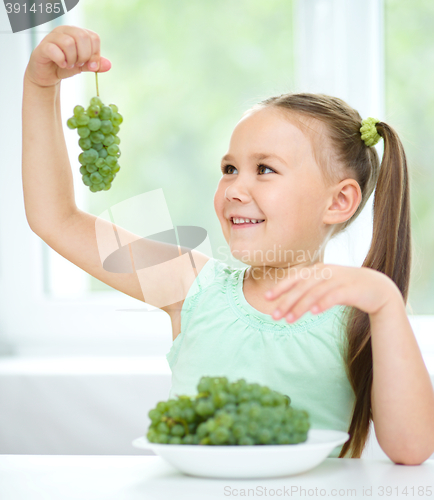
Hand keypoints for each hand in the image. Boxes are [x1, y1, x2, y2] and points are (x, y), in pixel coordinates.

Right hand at [25, 25, 110, 87]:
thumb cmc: (66, 66)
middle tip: (79, 64)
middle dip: (84, 56)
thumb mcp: (83, 66)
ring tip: (69, 65)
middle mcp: (65, 31)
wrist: (48, 75)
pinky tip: (61, 64)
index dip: (95, 54)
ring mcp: (52, 37)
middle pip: (82, 37)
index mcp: (77, 33)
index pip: (94, 37)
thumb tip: (109, 65)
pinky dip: (61, 60)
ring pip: (69, 43)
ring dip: (72, 59)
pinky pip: (54, 50)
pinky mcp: (43, 47)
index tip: (90, 65)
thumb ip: (95, 64)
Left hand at [264, 263, 401, 322]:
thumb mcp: (326, 285)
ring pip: (315, 293)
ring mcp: (339, 279)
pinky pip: (334, 296)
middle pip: (301, 287)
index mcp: (318, 269)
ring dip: (300, 307)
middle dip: (286, 301)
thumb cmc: (347, 288)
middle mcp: (326, 272)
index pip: (295, 278)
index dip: (280, 287)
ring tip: (289, 320)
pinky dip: (323, 303)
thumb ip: (309, 289)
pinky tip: (314, 313)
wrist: (378, 288)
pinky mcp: (351, 288)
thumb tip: (286, 302)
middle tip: (274, 316)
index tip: (266, 298)